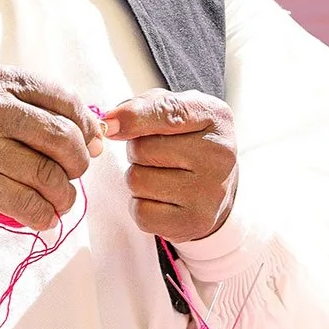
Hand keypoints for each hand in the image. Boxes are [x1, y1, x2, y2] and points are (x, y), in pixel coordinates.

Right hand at [0, 69, 103, 231]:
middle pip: (63, 138)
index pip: (66, 100)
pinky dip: (44, 216)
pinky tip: (43, 217)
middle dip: (78, 163)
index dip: (87, 128)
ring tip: (59, 202)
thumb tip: (97, 138)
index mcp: (2, 80)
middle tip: (72, 176)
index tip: (89, 146)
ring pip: (49, 176)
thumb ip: (41, 110)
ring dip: (64, 196)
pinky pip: (28, 204)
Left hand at [104, 90, 237, 242]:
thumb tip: (110, 124)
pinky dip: (141, 206)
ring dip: (138, 179)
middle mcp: (219, 154)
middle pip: (142, 150)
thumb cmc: (188, 141)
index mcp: (215, 117)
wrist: (218, 187)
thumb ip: (144, 107)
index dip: (133, 117)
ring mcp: (209, 191)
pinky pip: (141, 212)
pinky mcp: (195, 222)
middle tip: (158, 157)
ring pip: (137, 181)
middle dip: (137, 152)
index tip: (109, 124)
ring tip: (162, 176)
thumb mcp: (176, 111)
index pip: (168, 113)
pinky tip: (162, 199)